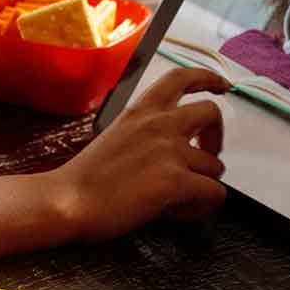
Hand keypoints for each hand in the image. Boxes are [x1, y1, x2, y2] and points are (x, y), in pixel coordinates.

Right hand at [59, 69, 230, 242]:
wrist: (68, 200)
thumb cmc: (85, 177)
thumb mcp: (114, 136)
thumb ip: (145, 134)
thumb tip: (169, 152)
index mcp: (140, 111)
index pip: (180, 78)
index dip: (208, 78)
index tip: (221, 85)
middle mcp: (158, 125)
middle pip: (211, 112)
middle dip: (217, 135)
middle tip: (209, 153)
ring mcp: (169, 151)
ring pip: (215, 164)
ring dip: (204, 182)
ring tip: (180, 197)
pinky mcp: (176, 180)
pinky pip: (214, 193)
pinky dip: (202, 206)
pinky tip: (180, 211)